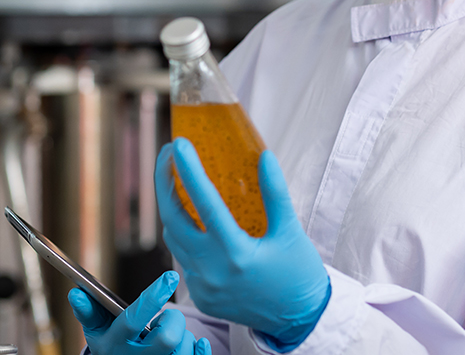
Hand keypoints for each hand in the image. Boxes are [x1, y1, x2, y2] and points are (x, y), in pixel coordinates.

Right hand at [68, 270, 211, 354]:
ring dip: (184, 336)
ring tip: (171, 333)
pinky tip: (198, 343)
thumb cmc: (111, 343)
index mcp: (114, 345)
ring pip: (182, 350)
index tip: (170, 277)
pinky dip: (199, 350)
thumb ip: (88, 311)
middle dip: (174, 320)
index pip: (134, 320)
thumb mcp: (96, 330)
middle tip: (168, 316)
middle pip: (166, 339)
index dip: (153, 297)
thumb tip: (76, 293)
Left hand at [155, 138, 330, 347]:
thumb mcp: (291, 231)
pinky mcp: (201, 296)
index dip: (188, 170)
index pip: (204, 203)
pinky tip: (194, 219)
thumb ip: (276, 193)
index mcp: (236, 253)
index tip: (178, 145)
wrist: (300, 319)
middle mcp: (213, 271)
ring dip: (172, 209)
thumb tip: (265, 156)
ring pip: (173, 238)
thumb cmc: (299, 273)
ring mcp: (203, 286)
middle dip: (164, 183)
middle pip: (172, 218)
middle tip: (168, 155)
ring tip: (179, 181)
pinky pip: (182, 258)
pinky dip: (184, 235)